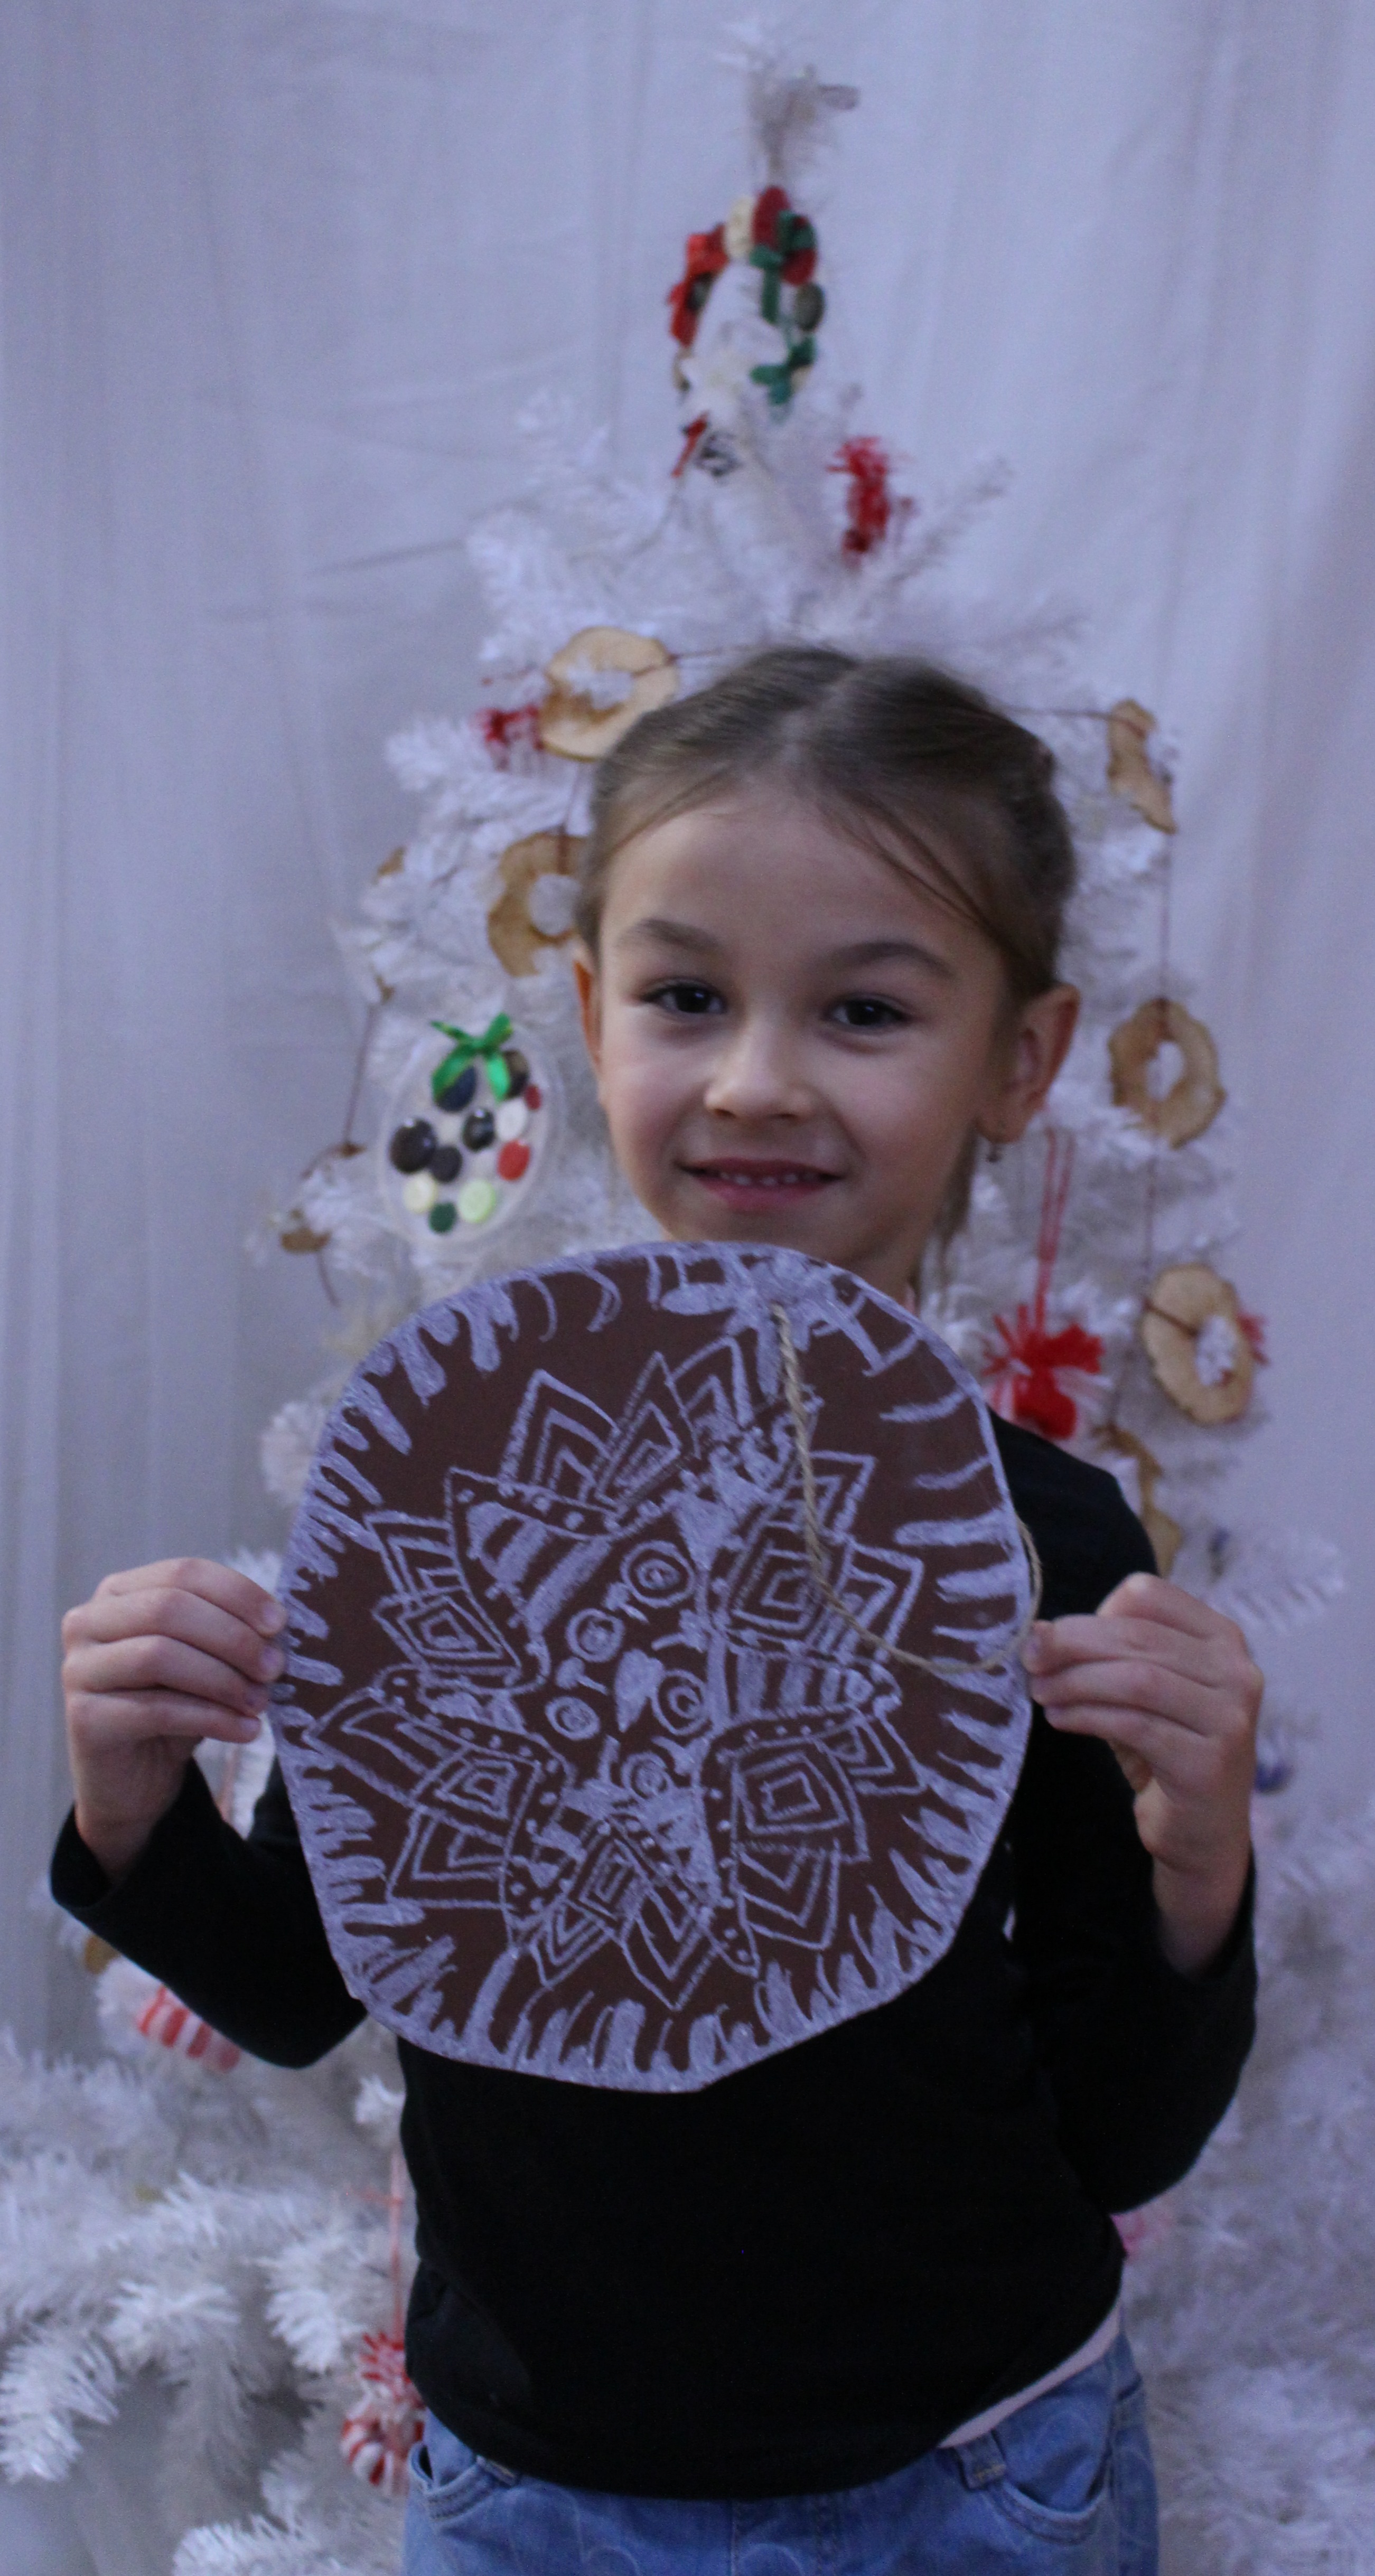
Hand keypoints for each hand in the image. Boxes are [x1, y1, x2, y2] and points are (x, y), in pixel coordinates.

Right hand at [61, 1558, 286, 1883]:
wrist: (133, 1781)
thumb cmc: (173, 1706)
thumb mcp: (203, 1660)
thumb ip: (230, 1634)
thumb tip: (278, 1627)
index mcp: (119, 1593)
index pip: (183, 1573)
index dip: (237, 1594)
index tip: (279, 1624)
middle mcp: (89, 1622)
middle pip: (169, 1609)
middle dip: (232, 1637)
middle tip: (275, 1668)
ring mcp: (79, 1669)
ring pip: (159, 1656)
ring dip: (223, 1679)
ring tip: (261, 1702)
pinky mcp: (84, 1719)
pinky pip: (156, 1710)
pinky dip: (212, 1719)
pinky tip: (246, 1731)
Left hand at [1021, 1571, 1260, 1973]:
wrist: (1201, 1831)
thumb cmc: (1164, 1747)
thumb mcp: (1140, 1690)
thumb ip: (1107, 1656)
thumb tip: (1040, 1633)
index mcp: (1221, 1638)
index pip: (1148, 1596)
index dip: (1092, 1612)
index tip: (1050, 1636)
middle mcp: (1237, 1671)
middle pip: (1137, 1636)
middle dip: (1072, 1644)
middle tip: (1030, 1659)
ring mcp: (1229, 1717)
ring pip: (1137, 1679)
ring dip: (1076, 1682)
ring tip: (1042, 1692)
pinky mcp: (1209, 1762)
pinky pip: (1136, 1725)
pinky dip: (1088, 1717)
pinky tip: (1061, 1719)